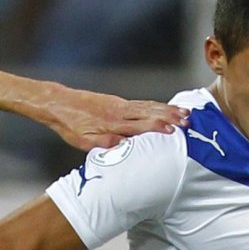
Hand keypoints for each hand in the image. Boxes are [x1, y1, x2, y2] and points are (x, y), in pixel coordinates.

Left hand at [45, 85, 188, 151]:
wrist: (60, 104)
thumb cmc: (71, 126)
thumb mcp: (84, 141)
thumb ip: (105, 144)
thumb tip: (124, 148)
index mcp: (113, 123)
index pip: (141, 125)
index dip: (158, 127)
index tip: (174, 131)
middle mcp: (120, 111)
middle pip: (150, 112)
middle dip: (170, 116)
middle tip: (188, 120)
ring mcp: (120, 104)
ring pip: (148, 106)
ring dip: (167, 109)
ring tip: (184, 111)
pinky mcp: (118, 102)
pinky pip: (142, 103)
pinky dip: (156, 105)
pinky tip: (165, 107)